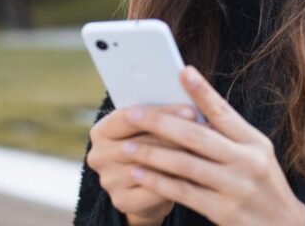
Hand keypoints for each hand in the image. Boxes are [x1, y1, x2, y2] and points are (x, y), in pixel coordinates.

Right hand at [86, 103, 199, 222]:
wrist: (147, 185)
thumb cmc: (151, 146)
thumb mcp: (148, 128)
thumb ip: (158, 116)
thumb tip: (190, 102)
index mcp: (101, 131)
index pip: (127, 117)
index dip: (160, 113)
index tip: (191, 110)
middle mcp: (98, 156)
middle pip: (140, 142)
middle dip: (175, 135)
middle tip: (205, 131)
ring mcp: (108, 181)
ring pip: (150, 166)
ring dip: (179, 158)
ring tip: (205, 150)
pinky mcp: (122, 202)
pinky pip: (154, 190)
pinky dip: (176, 181)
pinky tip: (195, 174)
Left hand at [120, 65, 304, 225]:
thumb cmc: (262, 185)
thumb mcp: (255, 154)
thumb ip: (227, 135)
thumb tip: (189, 109)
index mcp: (255, 142)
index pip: (223, 112)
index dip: (202, 91)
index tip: (182, 71)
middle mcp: (248, 162)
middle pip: (197, 136)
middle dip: (160, 122)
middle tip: (132, 113)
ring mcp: (236, 188)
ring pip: (185, 164)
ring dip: (152, 154)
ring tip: (127, 146)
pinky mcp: (224, 212)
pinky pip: (184, 193)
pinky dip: (158, 182)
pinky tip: (140, 174)